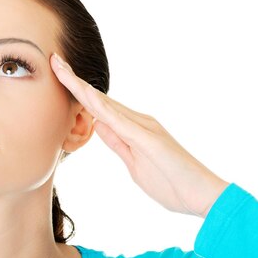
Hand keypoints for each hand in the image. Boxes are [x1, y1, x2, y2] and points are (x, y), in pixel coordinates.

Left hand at [50, 53, 228, 217]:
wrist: (204, 196)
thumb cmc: (172, 183)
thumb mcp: (134, 163)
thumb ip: (117, 143)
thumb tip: (98, 125)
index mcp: (133, 128)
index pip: (98, 107)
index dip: (77, 91)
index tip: (58, 77)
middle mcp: (138, 121)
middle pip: (99, 98)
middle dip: (74, 80)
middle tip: (53, 60)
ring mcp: (144, 127)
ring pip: (105, 103)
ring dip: (81, 86)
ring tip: (61, 69)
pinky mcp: (149, 139)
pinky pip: (120, 121)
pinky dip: (101, 107)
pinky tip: (86, 96)